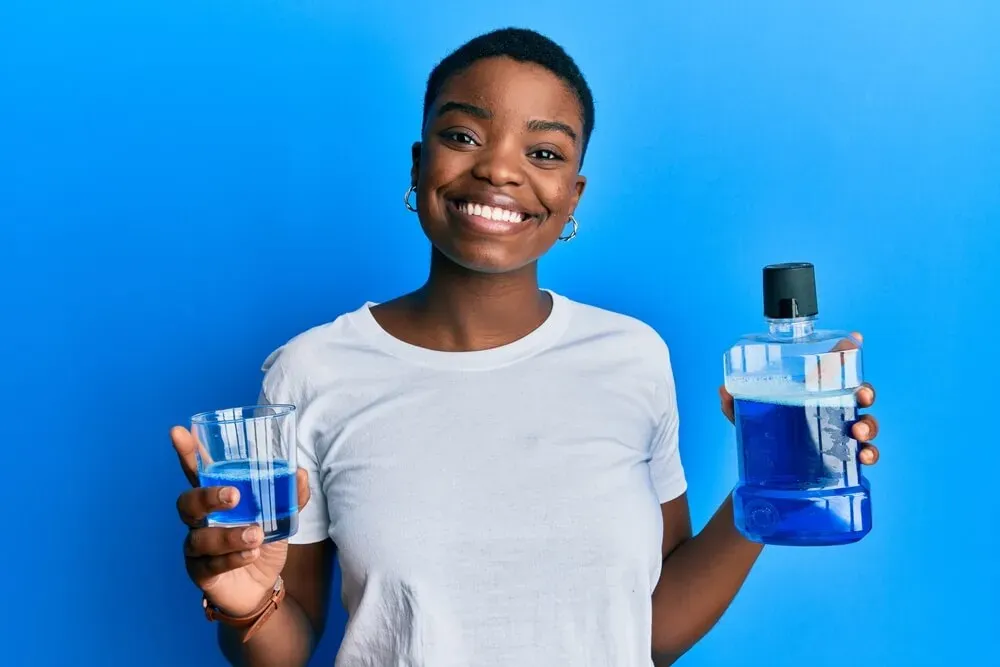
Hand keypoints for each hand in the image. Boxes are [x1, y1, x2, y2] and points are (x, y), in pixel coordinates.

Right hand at [172, 426, 311, 615]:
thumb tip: (299, 473)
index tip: (178, 431)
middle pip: (187, 502)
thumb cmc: (262, 541)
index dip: (186, 452)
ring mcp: (196, 547)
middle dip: (206, 496)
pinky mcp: (201, 573)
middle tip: (233, 495)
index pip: (195, 471)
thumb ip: (291, 495)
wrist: (261, 586)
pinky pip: (211, 564)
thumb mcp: (282, 516)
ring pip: (200, 537)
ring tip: (256, 535)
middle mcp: (199, 520)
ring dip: (229, 535)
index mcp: (215, 498)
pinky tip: (251, 553)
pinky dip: (233, 557)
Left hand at [718, 331, 879, 465]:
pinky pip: (865, 454)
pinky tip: (864, 456)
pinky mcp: (844, 457)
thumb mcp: (747, 415)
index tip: (854, 342)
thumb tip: (723, 390)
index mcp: (813, 390)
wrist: (766, 473)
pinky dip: (871, 453)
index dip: (846, 352)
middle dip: (866, 391)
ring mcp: (840, 432)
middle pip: (859, 393)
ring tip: (857, 432)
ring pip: (867, 422)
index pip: (833, 368)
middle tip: (861, 396)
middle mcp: (832, 408)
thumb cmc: (764, 432)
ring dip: (869, 425)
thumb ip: (735, 402)